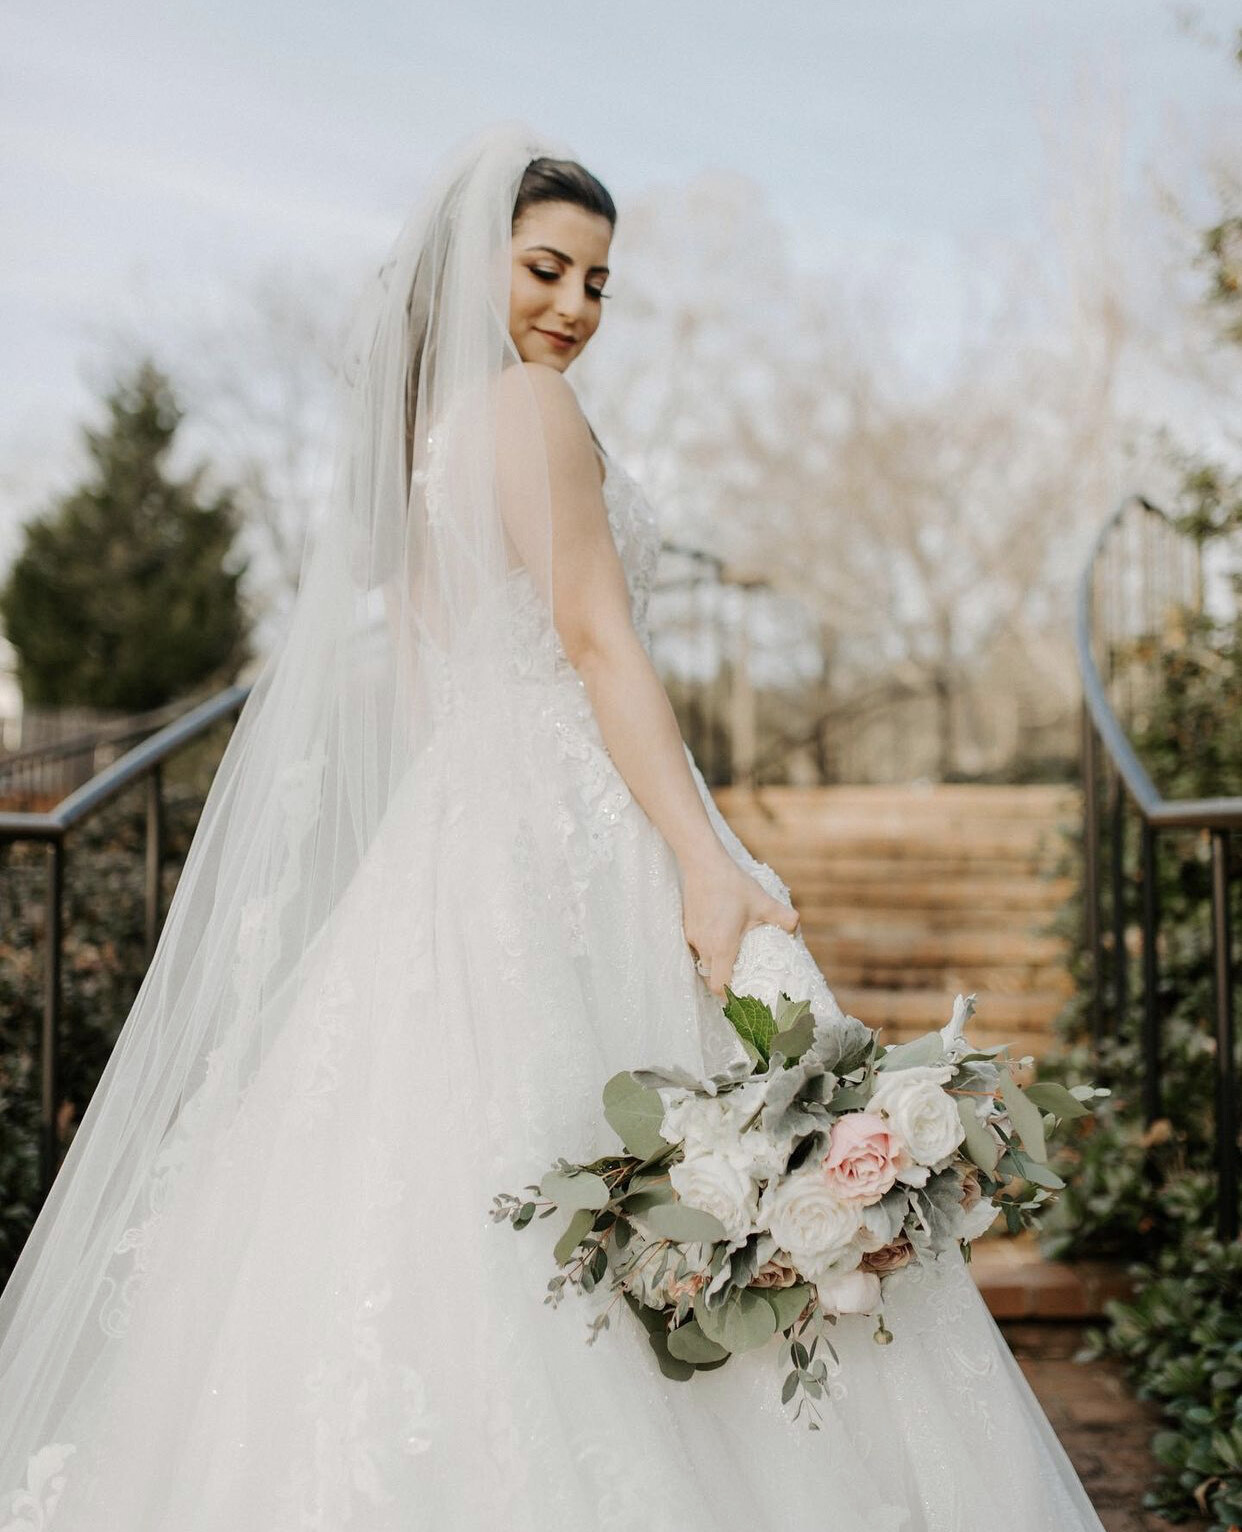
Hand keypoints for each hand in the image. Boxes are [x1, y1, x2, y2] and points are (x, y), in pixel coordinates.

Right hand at [680, 852, 799, 998]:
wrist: (703, 864)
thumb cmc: (733, 884)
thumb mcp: (762, 901)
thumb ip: (783, 917)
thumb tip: (797, 928)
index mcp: (723, 946)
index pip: (720, 986)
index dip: (729, 996)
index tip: (742, 995)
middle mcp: (705, 946)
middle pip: (711, 978)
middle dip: (725, 983)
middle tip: (742, 979)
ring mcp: (693, 938)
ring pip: (703, 963)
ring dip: (716, 966)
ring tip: (732, 959)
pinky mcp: (687, 929)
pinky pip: (697, 949)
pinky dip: (708, 952)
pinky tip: (720, 939)